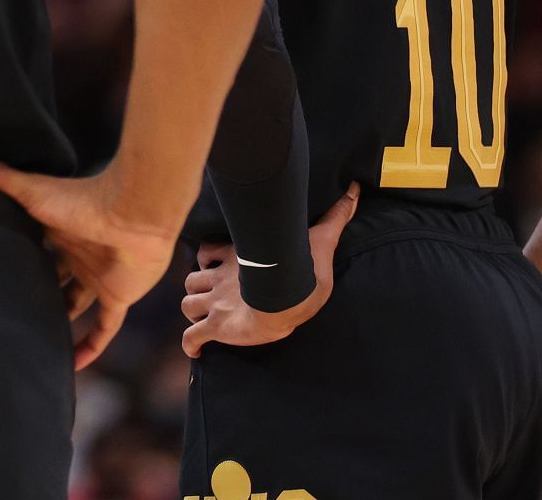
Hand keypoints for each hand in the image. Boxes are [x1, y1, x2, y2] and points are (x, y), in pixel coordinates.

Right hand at [0, 135, 178, 369]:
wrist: (135, 213)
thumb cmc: (82, 198)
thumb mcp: (28, 189)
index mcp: (53, 231)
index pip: (29, 250)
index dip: (12, 262)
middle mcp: (75, 254)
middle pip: (50, 280)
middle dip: (33, 294)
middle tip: (5, 316)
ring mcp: (97, 276)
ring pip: (74, 305)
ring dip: (58, 322)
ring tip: (32, 344)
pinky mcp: (118, 296)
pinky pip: (104, 329)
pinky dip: (90, 346)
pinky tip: (72, 367)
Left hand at [180, 183, 357, 357]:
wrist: (283, 304)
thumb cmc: (302, 274)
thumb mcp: (320, 243)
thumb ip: (332, 219)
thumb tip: (354, 190)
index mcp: (238, 260)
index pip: (208, 251)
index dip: (206, 258)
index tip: (210, 262)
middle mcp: (220, 281)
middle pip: (192, 280)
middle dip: (196, 287)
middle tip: (208, 295)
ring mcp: (216, 304)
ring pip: (187, 304)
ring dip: (192, 310)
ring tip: (202, 318)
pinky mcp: (216, 327)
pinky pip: (192, 338)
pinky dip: (191, 345)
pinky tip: (197, 351)